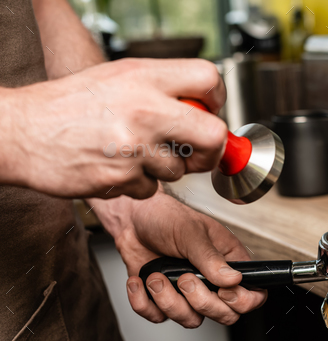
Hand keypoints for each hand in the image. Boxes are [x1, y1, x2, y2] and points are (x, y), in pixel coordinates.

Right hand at [1, 58, 226, 198]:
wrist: (21, 132)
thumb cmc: (67, 106)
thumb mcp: (118, 78)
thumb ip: (161, 89)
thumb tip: (202, 110)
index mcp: (144, 76)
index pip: (208, 79)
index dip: (218, 100)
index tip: (212, 113)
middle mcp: (144, 109)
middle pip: (213, 134)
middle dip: (212, 150)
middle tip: (200, 152)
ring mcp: (134, 146)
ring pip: (179, 170)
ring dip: (162, 169)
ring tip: (132, 155)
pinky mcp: (122, 178)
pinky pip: (150, 189)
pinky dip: (138, 185)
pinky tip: (116, 168)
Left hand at [92, 190, 266, 326]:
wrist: (134, 218)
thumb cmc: (166, 217)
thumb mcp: (191, 232)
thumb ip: (211, 258)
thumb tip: (233, 279)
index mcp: (228, 262)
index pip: (253, 295)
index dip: (242, 301)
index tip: (223, 290)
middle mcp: (212, 281)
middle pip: (224, 315)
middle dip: (201, 301)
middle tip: (184, 278)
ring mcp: (188, 293)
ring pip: (191, 320)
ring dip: (169, 302)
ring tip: (156, 276)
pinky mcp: (163, 299)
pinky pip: (159, 317)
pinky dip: (144, 303)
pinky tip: (139, 281)